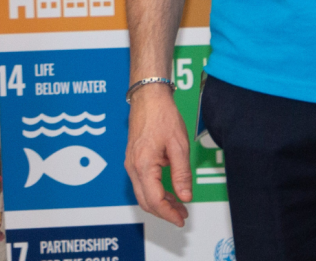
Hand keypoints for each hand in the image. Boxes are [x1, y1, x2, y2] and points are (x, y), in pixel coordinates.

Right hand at [124, 84, 191, 226]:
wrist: (148, 97)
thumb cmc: (162, 116)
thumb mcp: (179, 146)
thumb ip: (181, 174)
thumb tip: (185, 196)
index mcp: (143, 164)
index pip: (154, 200)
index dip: (168, 213)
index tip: (181, 219)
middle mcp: (133, 166)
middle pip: (145, 201)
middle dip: (164, 211)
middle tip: (182, 215)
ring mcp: (131, 162)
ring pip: (142, 193)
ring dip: (160, 202)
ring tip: (179, 204)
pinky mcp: (133, 158)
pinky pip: (141, 182)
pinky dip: (155, 191)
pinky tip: (169, 190)